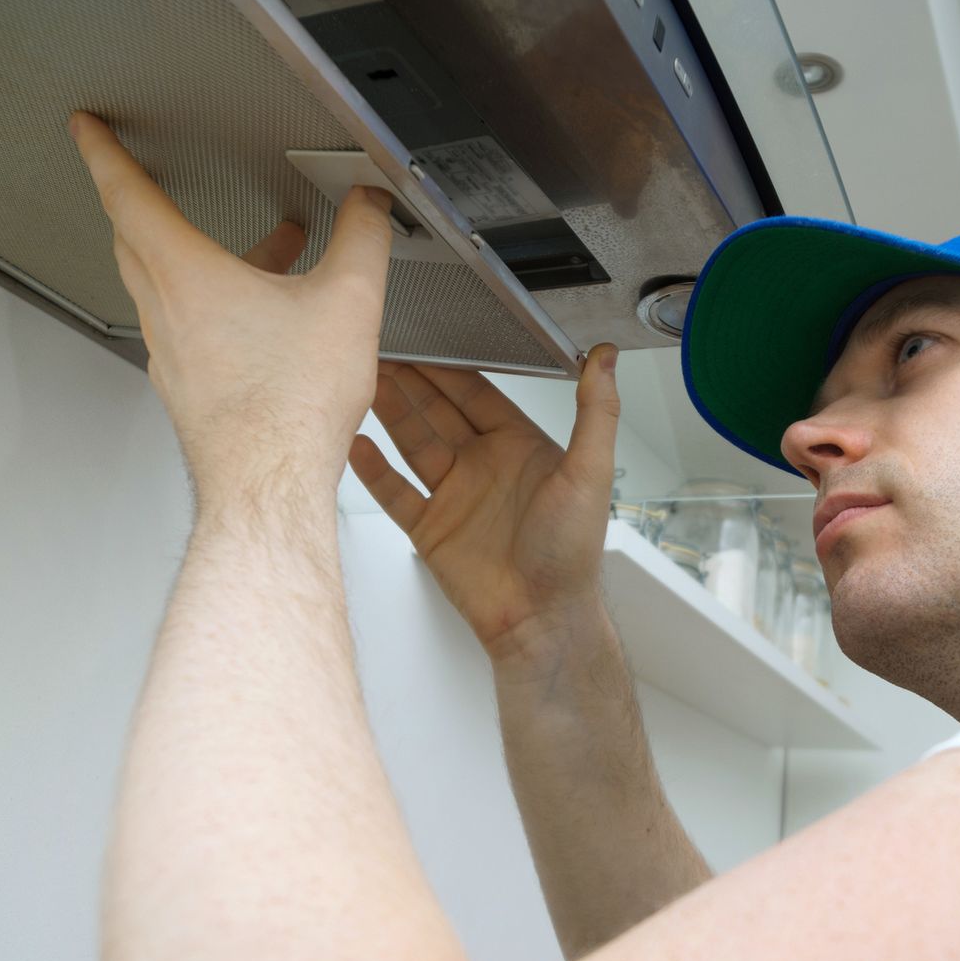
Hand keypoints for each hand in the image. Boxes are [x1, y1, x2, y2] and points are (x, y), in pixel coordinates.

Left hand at [66, 110, 395, 516]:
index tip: (86, 129)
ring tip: (258, 254)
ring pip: (166, 288)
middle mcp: (165, 313)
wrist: (268, 487)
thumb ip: (363, 239)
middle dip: (143, 202)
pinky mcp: (189, 390)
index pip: (126, 194)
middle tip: (149, 181)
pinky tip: (263, 323)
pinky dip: (213, 306)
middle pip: (134, 240)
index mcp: (186, 276)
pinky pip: (189, 330)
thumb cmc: (290, 409)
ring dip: (197, 258)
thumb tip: (371, 205)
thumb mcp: (348, 302)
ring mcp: (171, 356)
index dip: (102, 152)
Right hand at [346, 345, 621, 660]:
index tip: (424, 339)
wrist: (541, 621)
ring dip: (388, 412)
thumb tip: (605, 356)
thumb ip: (597, 411)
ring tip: (361, 380)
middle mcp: (484, 466)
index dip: (448, 367)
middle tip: (378, 349)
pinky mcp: (430, 529)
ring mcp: (454, 497)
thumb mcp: (591, 472)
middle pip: (437, 411)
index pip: (476, 393)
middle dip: (409, 380)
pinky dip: (372, 469)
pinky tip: (354, 442)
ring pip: (412, 442)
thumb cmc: (572, 554)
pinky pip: (395, 492)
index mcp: (520, 447)